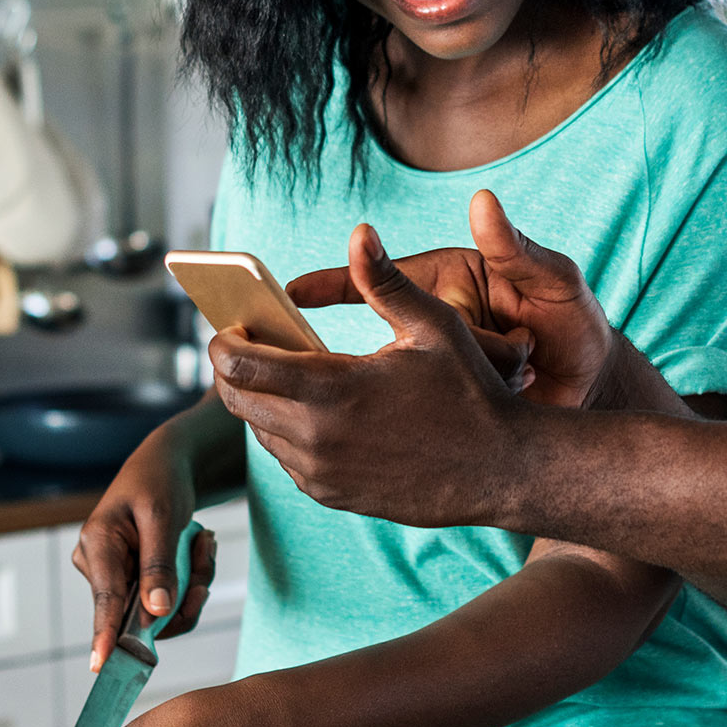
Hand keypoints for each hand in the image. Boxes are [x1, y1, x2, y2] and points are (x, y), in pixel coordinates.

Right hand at [72, 438, 219, 671]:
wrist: (166, 466)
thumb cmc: (158, 482)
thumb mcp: (163, 517)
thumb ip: (158, 566)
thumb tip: (154, 614)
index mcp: (97, 544)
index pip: (105, 599)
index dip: (105, 634)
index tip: (101, 665)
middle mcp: (99, 566)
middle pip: (142, 611)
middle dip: (184, 590)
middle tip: (203, 550)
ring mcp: (116, 577)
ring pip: (161, 611)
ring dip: (193, 582)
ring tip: (202, 542)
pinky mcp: (135, 584)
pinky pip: (168, 603)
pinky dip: (191, 580)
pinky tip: (197, 547)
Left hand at [212, 223, 525, 527]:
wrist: (503, 470)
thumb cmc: (472, 391)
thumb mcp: (433, 325)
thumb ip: (385, 280)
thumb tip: (360, 232)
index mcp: (333, 389)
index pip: (238, 367)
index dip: (223, 343)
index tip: (232, 326)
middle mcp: (317, 437)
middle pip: (236, 401)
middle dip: (232, 370)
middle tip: (247, 345)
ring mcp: (323, 473)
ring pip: (261, 431)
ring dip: (261, 401)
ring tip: (284, 373)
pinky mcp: (333, 495)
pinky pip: (287, 460)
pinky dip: (288, 432)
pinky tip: (314, 411)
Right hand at [286, 189, 613, 407]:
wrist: (595, 389)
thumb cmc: (575, 323)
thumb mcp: (555, 281)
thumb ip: (518, 248)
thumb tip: (483, 202)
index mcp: (444, 282)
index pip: (377, 280)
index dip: (333, 284)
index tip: (290, 292)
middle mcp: (429, 323)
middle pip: (408, 334)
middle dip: (471, 341)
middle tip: (523, 344)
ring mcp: (433, 367)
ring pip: (421, 375)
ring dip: (482, 373)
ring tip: (530, 365)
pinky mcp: (443, 407)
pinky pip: (430, 408)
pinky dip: (467, 406)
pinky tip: (511, 393)